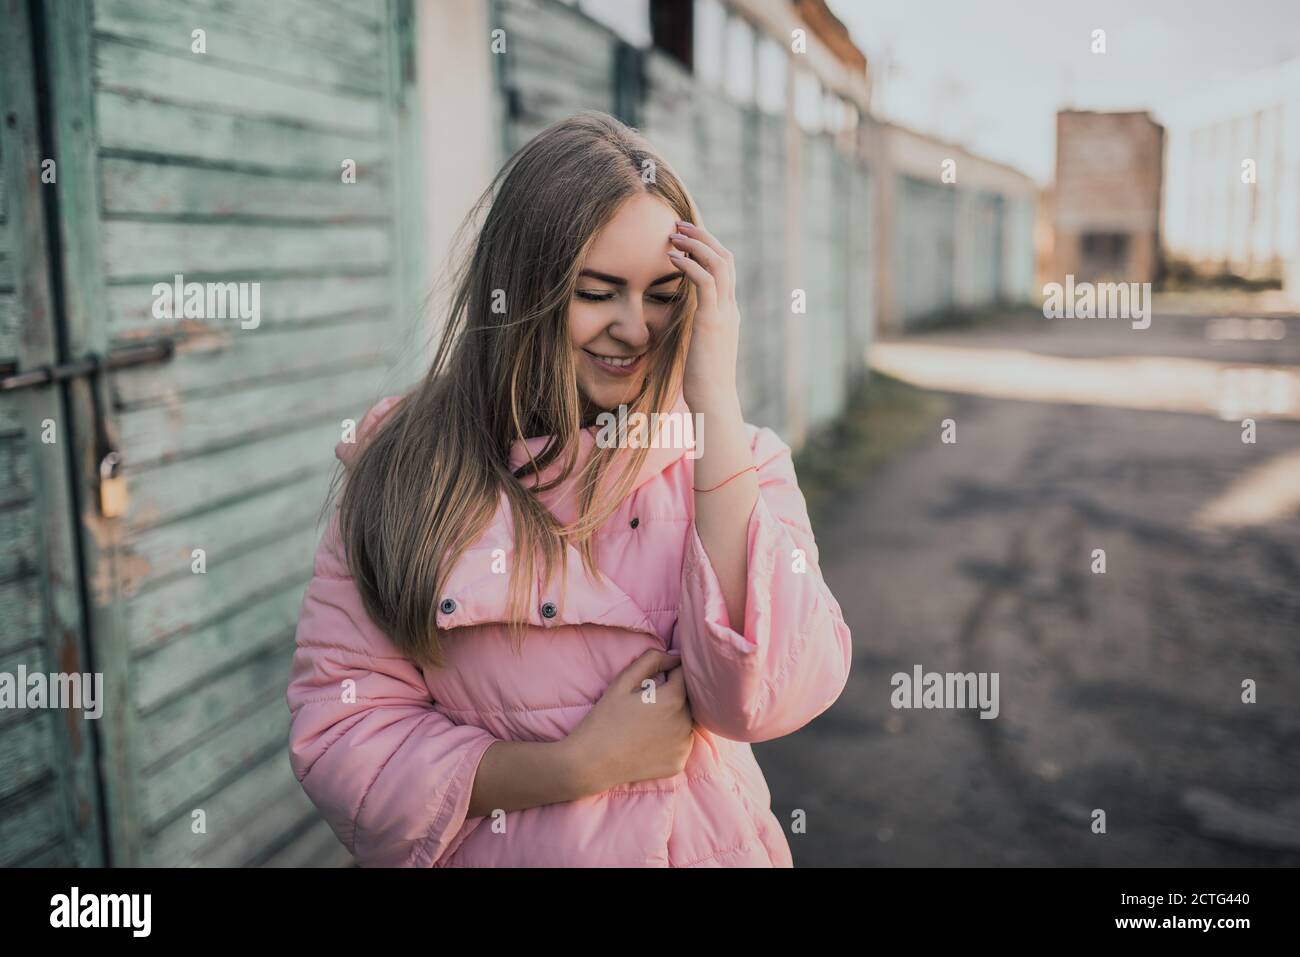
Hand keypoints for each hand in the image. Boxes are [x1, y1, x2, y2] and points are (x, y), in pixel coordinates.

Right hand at [562, 649, 694, 794]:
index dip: (669, 673)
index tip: (653, 682)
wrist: (592, 762)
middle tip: (647, 705)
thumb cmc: (605, 718)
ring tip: (648, 724)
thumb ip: (651, 660)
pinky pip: (681, 744)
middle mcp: (685, 722)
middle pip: (688, 699)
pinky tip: (650, 742)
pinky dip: (671, 740)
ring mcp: (683, 745)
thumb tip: (675, 656)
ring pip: (687, 721)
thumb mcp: (623, 682)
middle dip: (674, 695)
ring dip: (675, 717)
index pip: (683, 674)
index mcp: (673, 698)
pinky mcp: (679, 763)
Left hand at [668, 221, 739, 410]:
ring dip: (696, 244)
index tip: (686, 238)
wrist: (714, 401)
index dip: (708, 248)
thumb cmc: (703, 380)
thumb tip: (683, 323)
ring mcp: (724, 314)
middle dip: (703, 237)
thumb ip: (697, 328)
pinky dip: (690, 264)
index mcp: (729, 313)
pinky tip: (672, 258)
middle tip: (679, 225)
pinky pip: (706, 282)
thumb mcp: (701, 347)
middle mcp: (731, 309)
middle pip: (726, 258)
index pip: (725, 269)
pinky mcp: (712, 322)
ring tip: (674, 234)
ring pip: (719, 264)